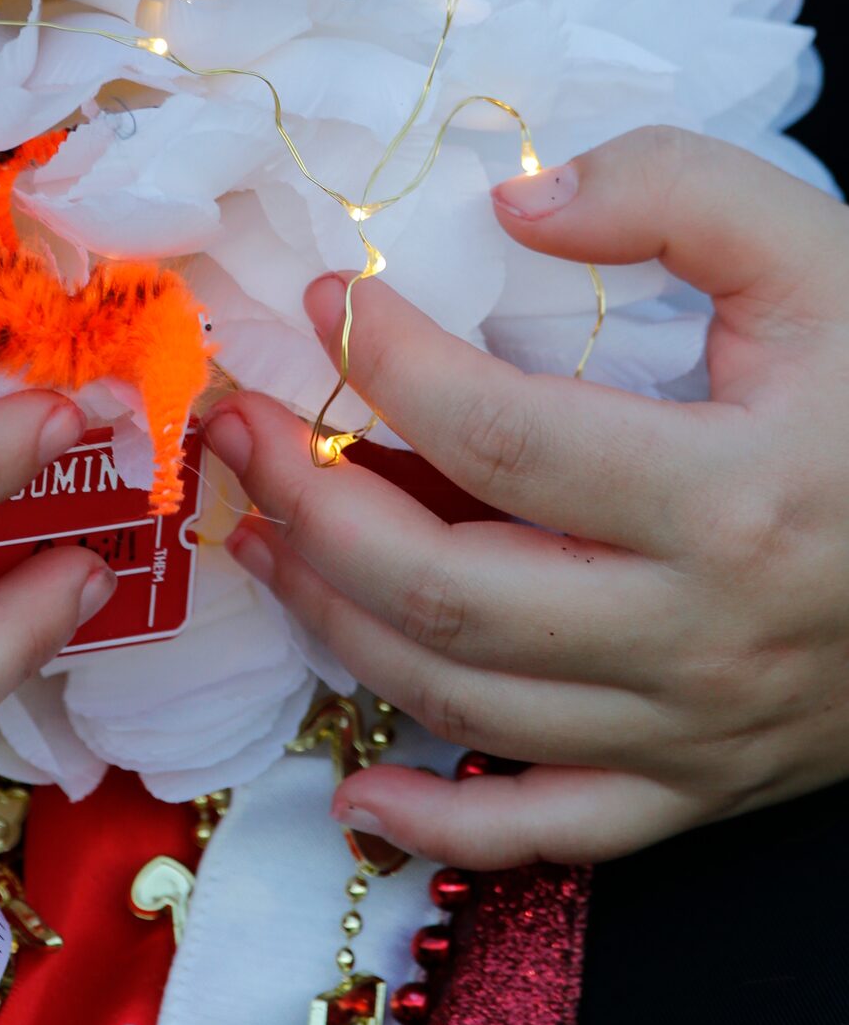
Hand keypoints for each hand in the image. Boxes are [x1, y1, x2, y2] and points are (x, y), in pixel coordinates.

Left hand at [203, 126, 848, 867]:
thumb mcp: (820, 252)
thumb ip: (672, 193)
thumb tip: (515, 205)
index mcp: (730, 494)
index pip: (500, 433)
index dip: (384, 359)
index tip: (322, 298)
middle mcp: (700, 631)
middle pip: (445, 586)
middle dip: (307, 499)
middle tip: (234, 426)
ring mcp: (697, 726)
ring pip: (463, 697)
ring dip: (332, 615)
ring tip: (258, 535)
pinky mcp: (703, 781)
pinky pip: (552, 832)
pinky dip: (443, 827)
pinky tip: (355, 798)